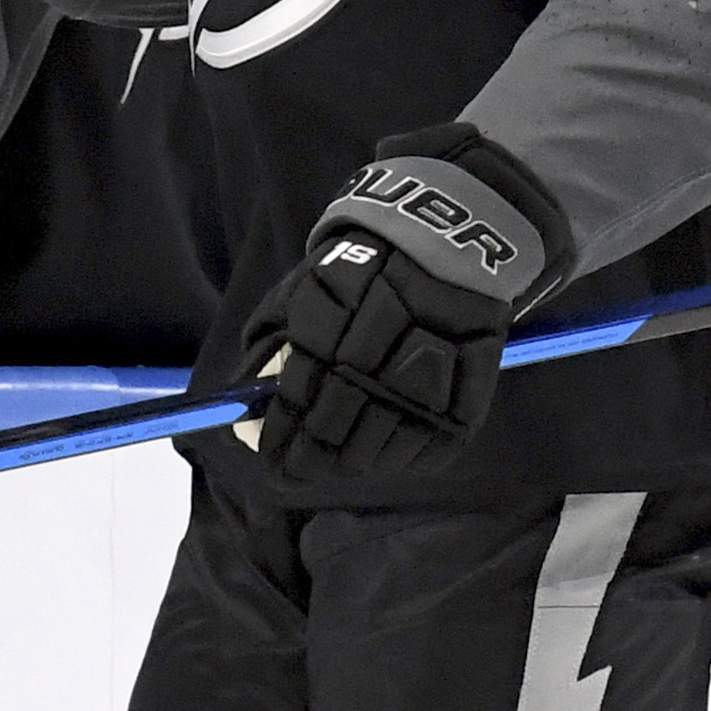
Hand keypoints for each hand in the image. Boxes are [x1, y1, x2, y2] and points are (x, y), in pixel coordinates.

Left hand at [233, 125, 571, 478]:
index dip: (281, 443)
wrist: (446, 244)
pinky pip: (423, 454)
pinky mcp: (463, 402)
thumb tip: (246, 420)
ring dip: (353, 463)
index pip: (296, 407)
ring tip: (342, 456)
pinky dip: (399, 459)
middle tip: (302, 467)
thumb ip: (269, 352)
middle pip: (334, 438)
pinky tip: (385, 446)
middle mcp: (375, 362)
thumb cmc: (359, 272)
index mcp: (327, 331)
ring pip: (377, 455)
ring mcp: (422, 388)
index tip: (273, 459)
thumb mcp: (302, 292)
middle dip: (311, 461)